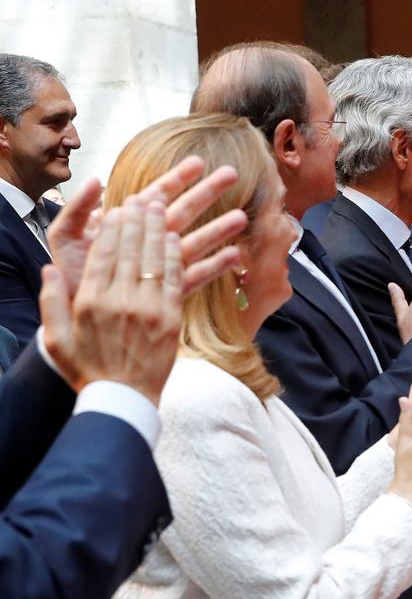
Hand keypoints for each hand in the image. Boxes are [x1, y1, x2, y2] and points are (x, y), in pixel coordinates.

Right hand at [39, 196, 183, 404]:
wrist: (122, 399)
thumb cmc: (86, 369)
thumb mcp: (57, 337)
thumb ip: (51, 301)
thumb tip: (49, 270)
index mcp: (90, 301)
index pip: (103, 254)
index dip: (113, 228)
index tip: (119, 209)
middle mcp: (120, 300)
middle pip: (130, 250)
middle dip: (138, 221)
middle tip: (144, 199)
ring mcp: (148, 309)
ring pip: (154, 260)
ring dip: (158, 231)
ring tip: (162, 209)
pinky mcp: (170, 319)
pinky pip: (174, 280)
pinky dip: (174, 257)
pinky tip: (175, 240)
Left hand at [48, 157, 246, 298]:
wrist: (75, 317)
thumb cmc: (69, 277)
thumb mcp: (65, 238)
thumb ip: (79, 210)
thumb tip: (97, 180)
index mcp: (127, 225)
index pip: (156, 194)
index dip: (177, 178)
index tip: (199, 163)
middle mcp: (148, 243)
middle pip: (183, 212)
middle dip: (207, 193)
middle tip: (232, 174)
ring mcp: (159, 267)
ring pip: (194, 242)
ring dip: (218, 228)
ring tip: (242, 217)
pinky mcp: (167, 292)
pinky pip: (194, 276)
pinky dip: (214, 267)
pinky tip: (234, 256)